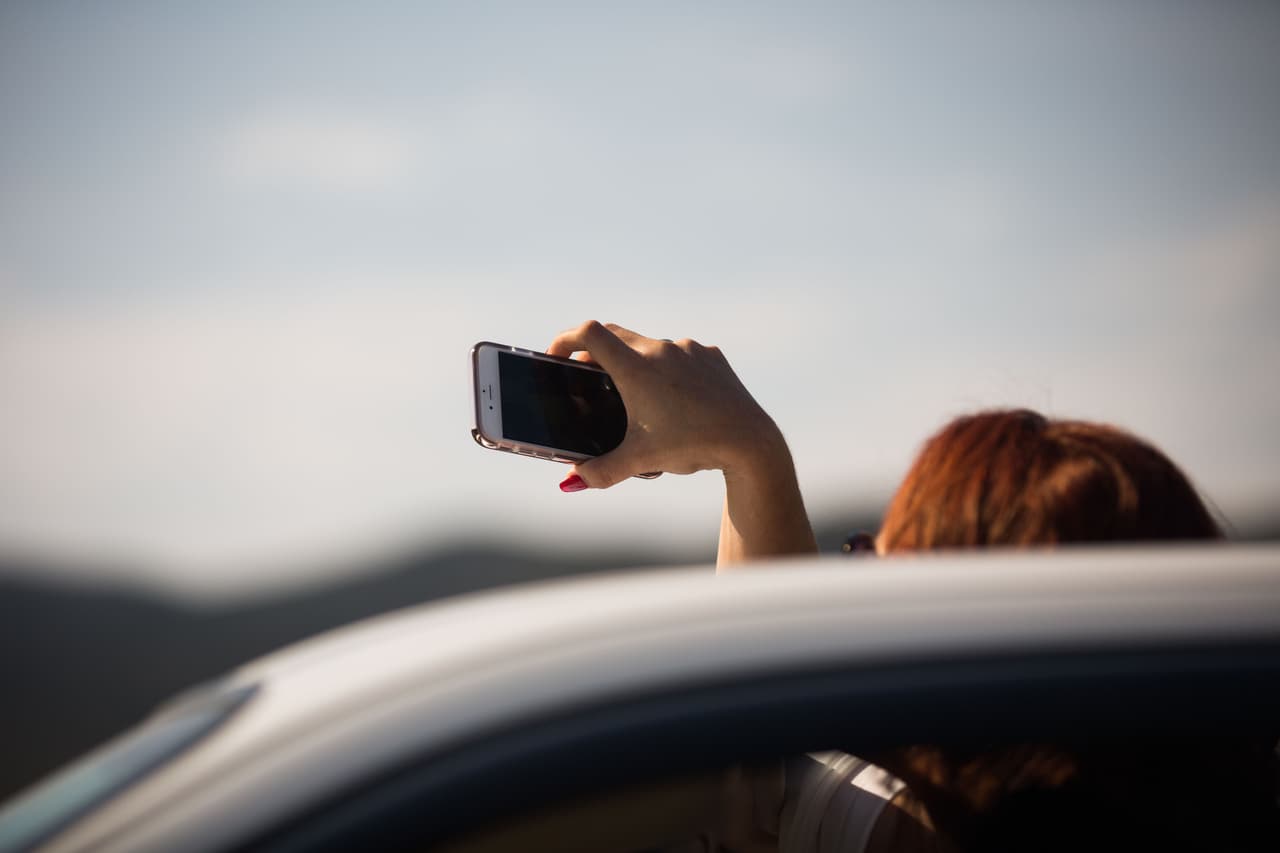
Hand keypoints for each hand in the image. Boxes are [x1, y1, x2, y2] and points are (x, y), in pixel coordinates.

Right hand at [546, 321, 781, 488]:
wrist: (749, 441)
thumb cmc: (692, 447)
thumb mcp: (641, 462)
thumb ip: (601, 472)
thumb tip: (572, 481)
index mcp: (636, 368)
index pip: (588, 333)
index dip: (564, 338)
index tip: (555, 356)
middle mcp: (660, 350)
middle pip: (615, 335)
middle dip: (595, 352)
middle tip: (585, 375)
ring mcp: (688, 349)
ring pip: (649, 346)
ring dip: (635, 362)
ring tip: (636, 395)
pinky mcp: (711, 355)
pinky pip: (681, 355)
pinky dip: (669, 370)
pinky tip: (675, 397)